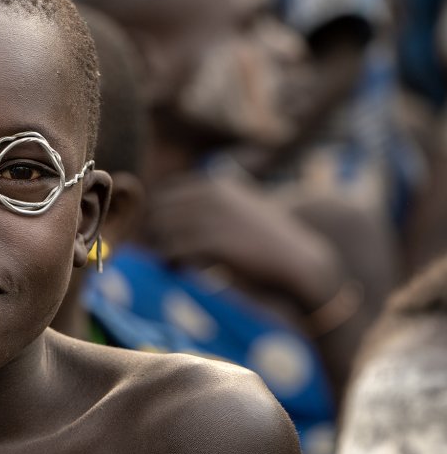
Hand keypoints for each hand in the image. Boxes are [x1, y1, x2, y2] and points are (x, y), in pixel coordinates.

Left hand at [146, 174, 342, 311]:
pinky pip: (172, 250)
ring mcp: (212, 216)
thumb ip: (209, 207)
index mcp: (215, 184)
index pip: (164, 194)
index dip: (159, 217)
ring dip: (161, 248)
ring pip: (162, 230)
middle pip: (158, 211)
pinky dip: (170, 262)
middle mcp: (211, 194)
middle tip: (165, 253)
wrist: (297, 261)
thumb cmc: (265, 241)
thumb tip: (171, 216)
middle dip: (155, 233)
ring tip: (172, 262)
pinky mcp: (214, 241)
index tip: (165, 237)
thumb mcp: (238, 210)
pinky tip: (179, 270)